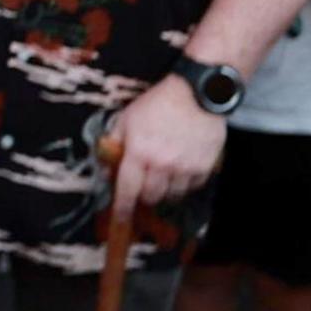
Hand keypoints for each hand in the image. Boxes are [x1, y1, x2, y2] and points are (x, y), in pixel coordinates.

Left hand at [108, 77, 225, 209]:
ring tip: (165, 173)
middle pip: (151, 196)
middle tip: (146, 182)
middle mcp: (162, 164)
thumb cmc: (159, 103)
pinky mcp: (204, 167)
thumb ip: (114, 141)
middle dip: (145, 193)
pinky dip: (186, 182)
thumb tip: (106, 163)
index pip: (127, 189)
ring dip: (166, 189)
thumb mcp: (128, 117)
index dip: (123, 208)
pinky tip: (182, 167)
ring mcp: (185, 167)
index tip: (121, 217)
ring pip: (172, 195)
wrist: (196, 93)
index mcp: (139, 152)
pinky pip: (192, 187)